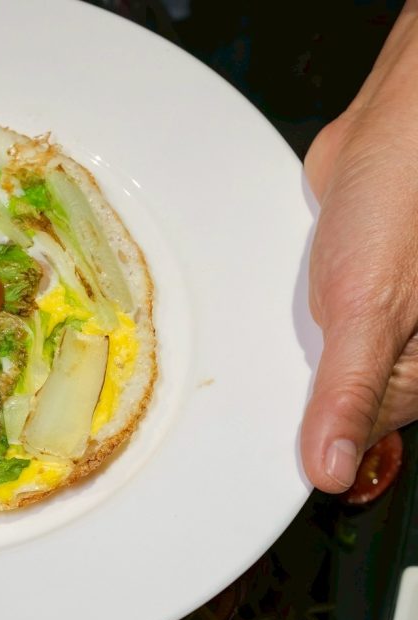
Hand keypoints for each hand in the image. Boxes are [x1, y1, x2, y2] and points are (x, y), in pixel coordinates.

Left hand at [301, 3, 417, 492]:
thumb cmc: (403, 203)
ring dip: (289, 359)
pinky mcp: (358, 288)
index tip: (254, 452)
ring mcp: (383, 318)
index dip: (311, 438)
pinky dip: (292, 324)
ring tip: (253, 359)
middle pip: (339, 402)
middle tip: (242, 400)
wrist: (398, 125)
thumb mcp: (369, 310)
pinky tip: (273, 319)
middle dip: (295, 398)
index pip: (358, 435)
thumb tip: (333, 471)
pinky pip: (319, 324)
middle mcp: (409, 353)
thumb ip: (348, 393)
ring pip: (325, 363)